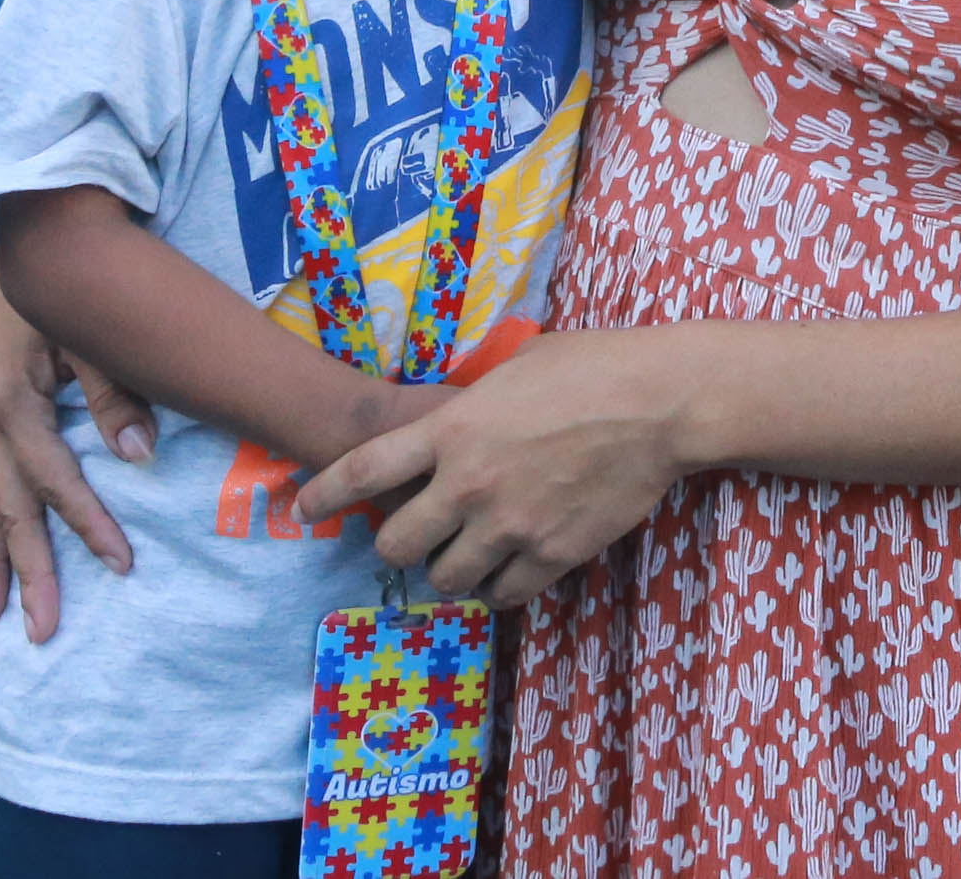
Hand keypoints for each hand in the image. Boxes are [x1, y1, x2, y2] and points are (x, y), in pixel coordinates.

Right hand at [0, 283, 153, 642]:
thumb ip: (116, 392)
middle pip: (8, 509)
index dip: (88, 524)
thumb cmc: (73, 275)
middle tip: (41, 633)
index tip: (122, 565)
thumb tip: (138, 458)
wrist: (36, 229)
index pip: (53, 479)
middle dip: (27, 574)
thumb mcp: (95, 327)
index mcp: (11, 398)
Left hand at [292, 330, 694, 605]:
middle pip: (396, 543)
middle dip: (397, 542)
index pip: (364, 471)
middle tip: (417, 533)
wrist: (657, 404)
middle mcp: (469, 484)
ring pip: (445, 579)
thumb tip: (454, 420)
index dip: (325, 492)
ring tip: (466, 553)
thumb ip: (470, 405)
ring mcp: (509, 526)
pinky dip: (498, 585)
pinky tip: (509, 566)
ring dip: (448, 569)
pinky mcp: (550, 555)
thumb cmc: (589, 367)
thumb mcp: (512, 369)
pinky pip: (502, 593)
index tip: (304, 506)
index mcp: (452, 430)